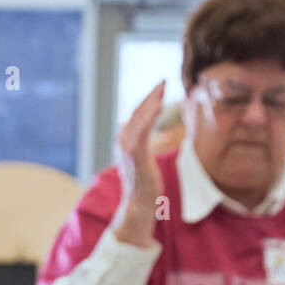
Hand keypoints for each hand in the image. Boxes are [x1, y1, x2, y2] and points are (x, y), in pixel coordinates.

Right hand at [112, 80, 166, 245]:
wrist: (138, 204)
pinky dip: (151, 116)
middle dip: (150, 95)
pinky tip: (160, 105)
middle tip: (163, 81)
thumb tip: (145, 137)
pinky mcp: (136, 154)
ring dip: (151, 101)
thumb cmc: (144, 185)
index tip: (158, 89)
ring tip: (162, 88)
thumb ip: (141, 146)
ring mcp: (127, 148)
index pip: (135, 115)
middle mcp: (122, 142)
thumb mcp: (142, 160)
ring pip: (139, 118)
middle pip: (137, 112)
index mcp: (123, 142)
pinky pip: (143, 130)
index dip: (147, 100)